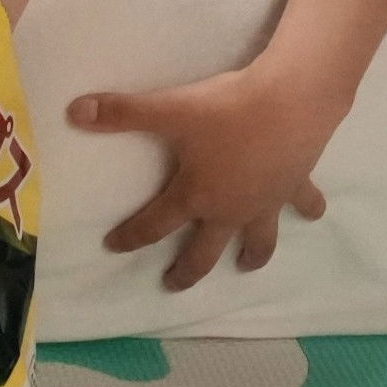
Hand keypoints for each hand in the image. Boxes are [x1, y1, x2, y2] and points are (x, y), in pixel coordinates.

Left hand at [71, 64, 342, 290]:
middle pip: (205, 251)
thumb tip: (74, 112)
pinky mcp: (296, 185)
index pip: (154, 224)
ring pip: (259, 240)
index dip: (130, 236)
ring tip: (246, 266)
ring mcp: (266, 202)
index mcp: (196, 195)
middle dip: (187, 270)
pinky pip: (304, 203)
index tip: (113, 247)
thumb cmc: (227, 109)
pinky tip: (312, 213)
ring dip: (252, 256)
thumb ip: (122, 113)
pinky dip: (308, 209)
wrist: (292, 101)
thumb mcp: (170, 109)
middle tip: (173, 285)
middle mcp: (230, 209)